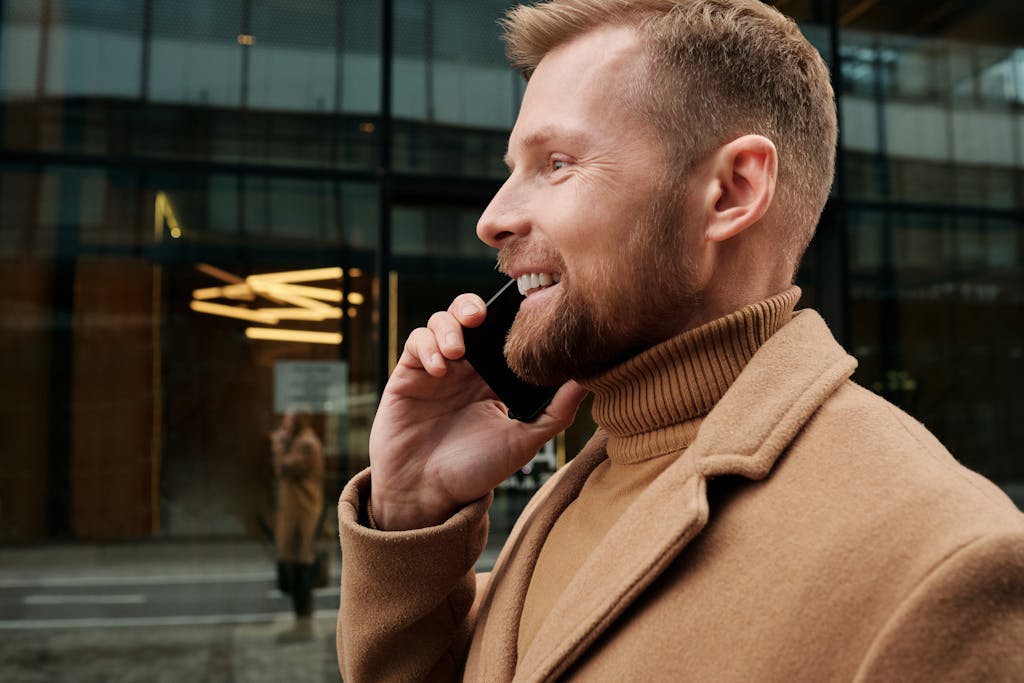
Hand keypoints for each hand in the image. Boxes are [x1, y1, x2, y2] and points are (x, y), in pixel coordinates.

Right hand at [368, 293, 587, 530]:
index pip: (502, 333)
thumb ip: (556, 412)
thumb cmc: (475, 472)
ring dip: (449, 326)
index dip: (508, 316)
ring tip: (457, 351)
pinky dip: (428, 346)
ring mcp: (436, 369)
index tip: (519, 313)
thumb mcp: (523, 442)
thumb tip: (589, 380)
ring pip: (441, 321)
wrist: (426, 495)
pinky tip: (440, 368)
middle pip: (469, 315)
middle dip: (474, 307)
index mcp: (494, 378)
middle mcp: (465, 368)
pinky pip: (416, 342)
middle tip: (481, 317)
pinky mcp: (408, 375)